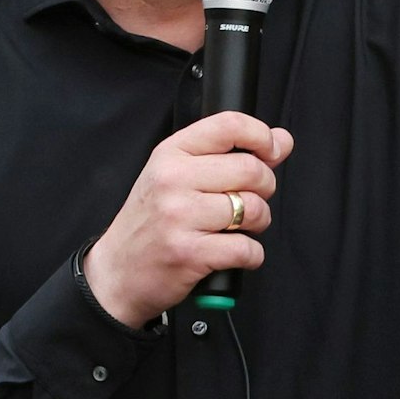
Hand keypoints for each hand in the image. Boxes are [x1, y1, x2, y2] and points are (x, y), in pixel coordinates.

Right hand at [82, 112, 293, 326]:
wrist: (117, 273)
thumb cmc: (152, 223)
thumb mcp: (178, 177)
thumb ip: (229, 155)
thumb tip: (282, 140)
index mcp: (171, 154)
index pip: (230, 125)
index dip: (262, 136)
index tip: (271, 151)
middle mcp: (173, 180)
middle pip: (252, 169)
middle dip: (265, 187)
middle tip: (250, 200)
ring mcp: (179, 216)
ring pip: (253, 208)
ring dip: (258, 223)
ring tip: (239, 228)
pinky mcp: (189, 252)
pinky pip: (247, 248)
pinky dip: (251, 255)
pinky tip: (234, 253)